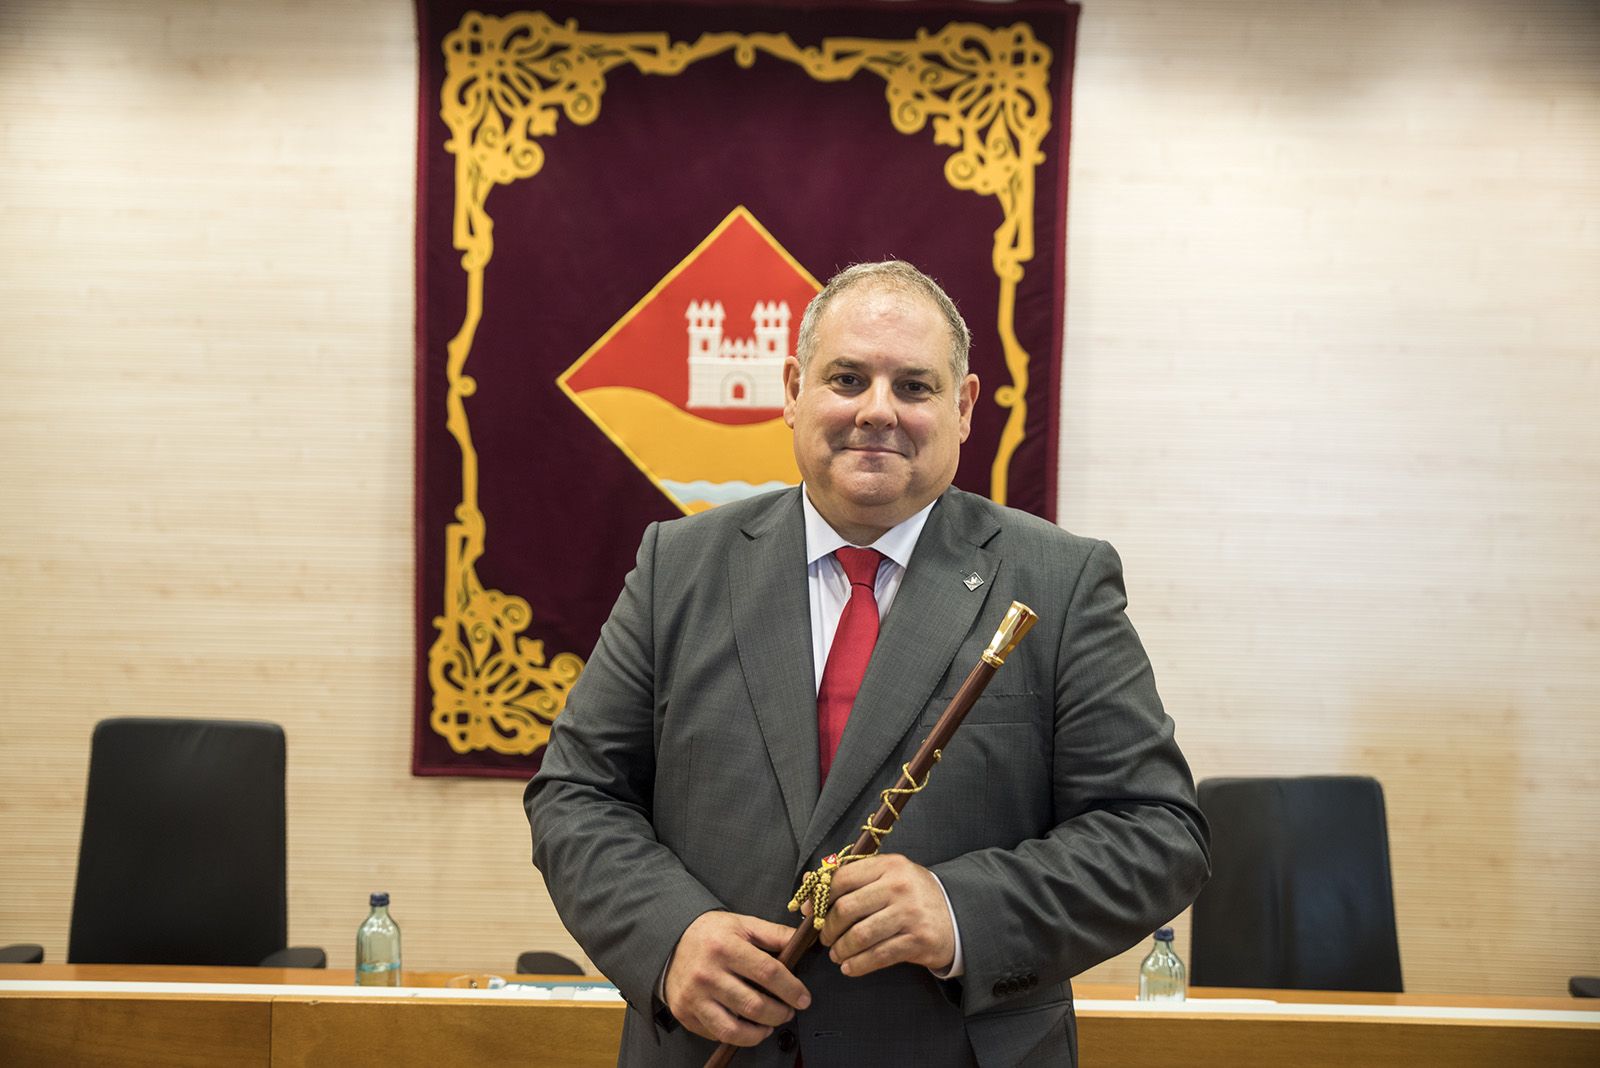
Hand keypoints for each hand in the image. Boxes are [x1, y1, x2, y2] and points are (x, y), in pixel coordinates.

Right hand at [663, 911, 811, 1046]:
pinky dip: (737, 1036)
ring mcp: (694, 996)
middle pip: (754, 1005)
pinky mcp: (686, 1013)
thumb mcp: (743, 924)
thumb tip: (804, 941)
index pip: (767, 972)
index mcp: (725, 947)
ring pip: (734, 1029)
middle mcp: (707, 973)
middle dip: (780, 1013)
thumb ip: (774, 934)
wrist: (670, 942)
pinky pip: (717, 1034)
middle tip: (788, 1012)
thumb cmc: (711, 934)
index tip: (803, 998)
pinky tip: (746, 1026)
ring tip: (769, 1025)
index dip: (791, 988)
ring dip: (760, 1032)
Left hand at [818, 854, 954, 976]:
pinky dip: (857, 965)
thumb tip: (810, 889)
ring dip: (841, 950)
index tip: (812, 913)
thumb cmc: (912, 895)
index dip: (821, 898)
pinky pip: (878, 956)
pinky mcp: (918, 940)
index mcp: (889, 865)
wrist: (956, 915)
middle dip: (828, 929)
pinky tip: (849, 967)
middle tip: (825, 938)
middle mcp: (899, 886)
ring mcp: (910, 914)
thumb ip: (853, 878)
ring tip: (836, 954)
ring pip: (860, 936)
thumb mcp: (889, 876)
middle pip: (847, 909)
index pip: (843, 878)